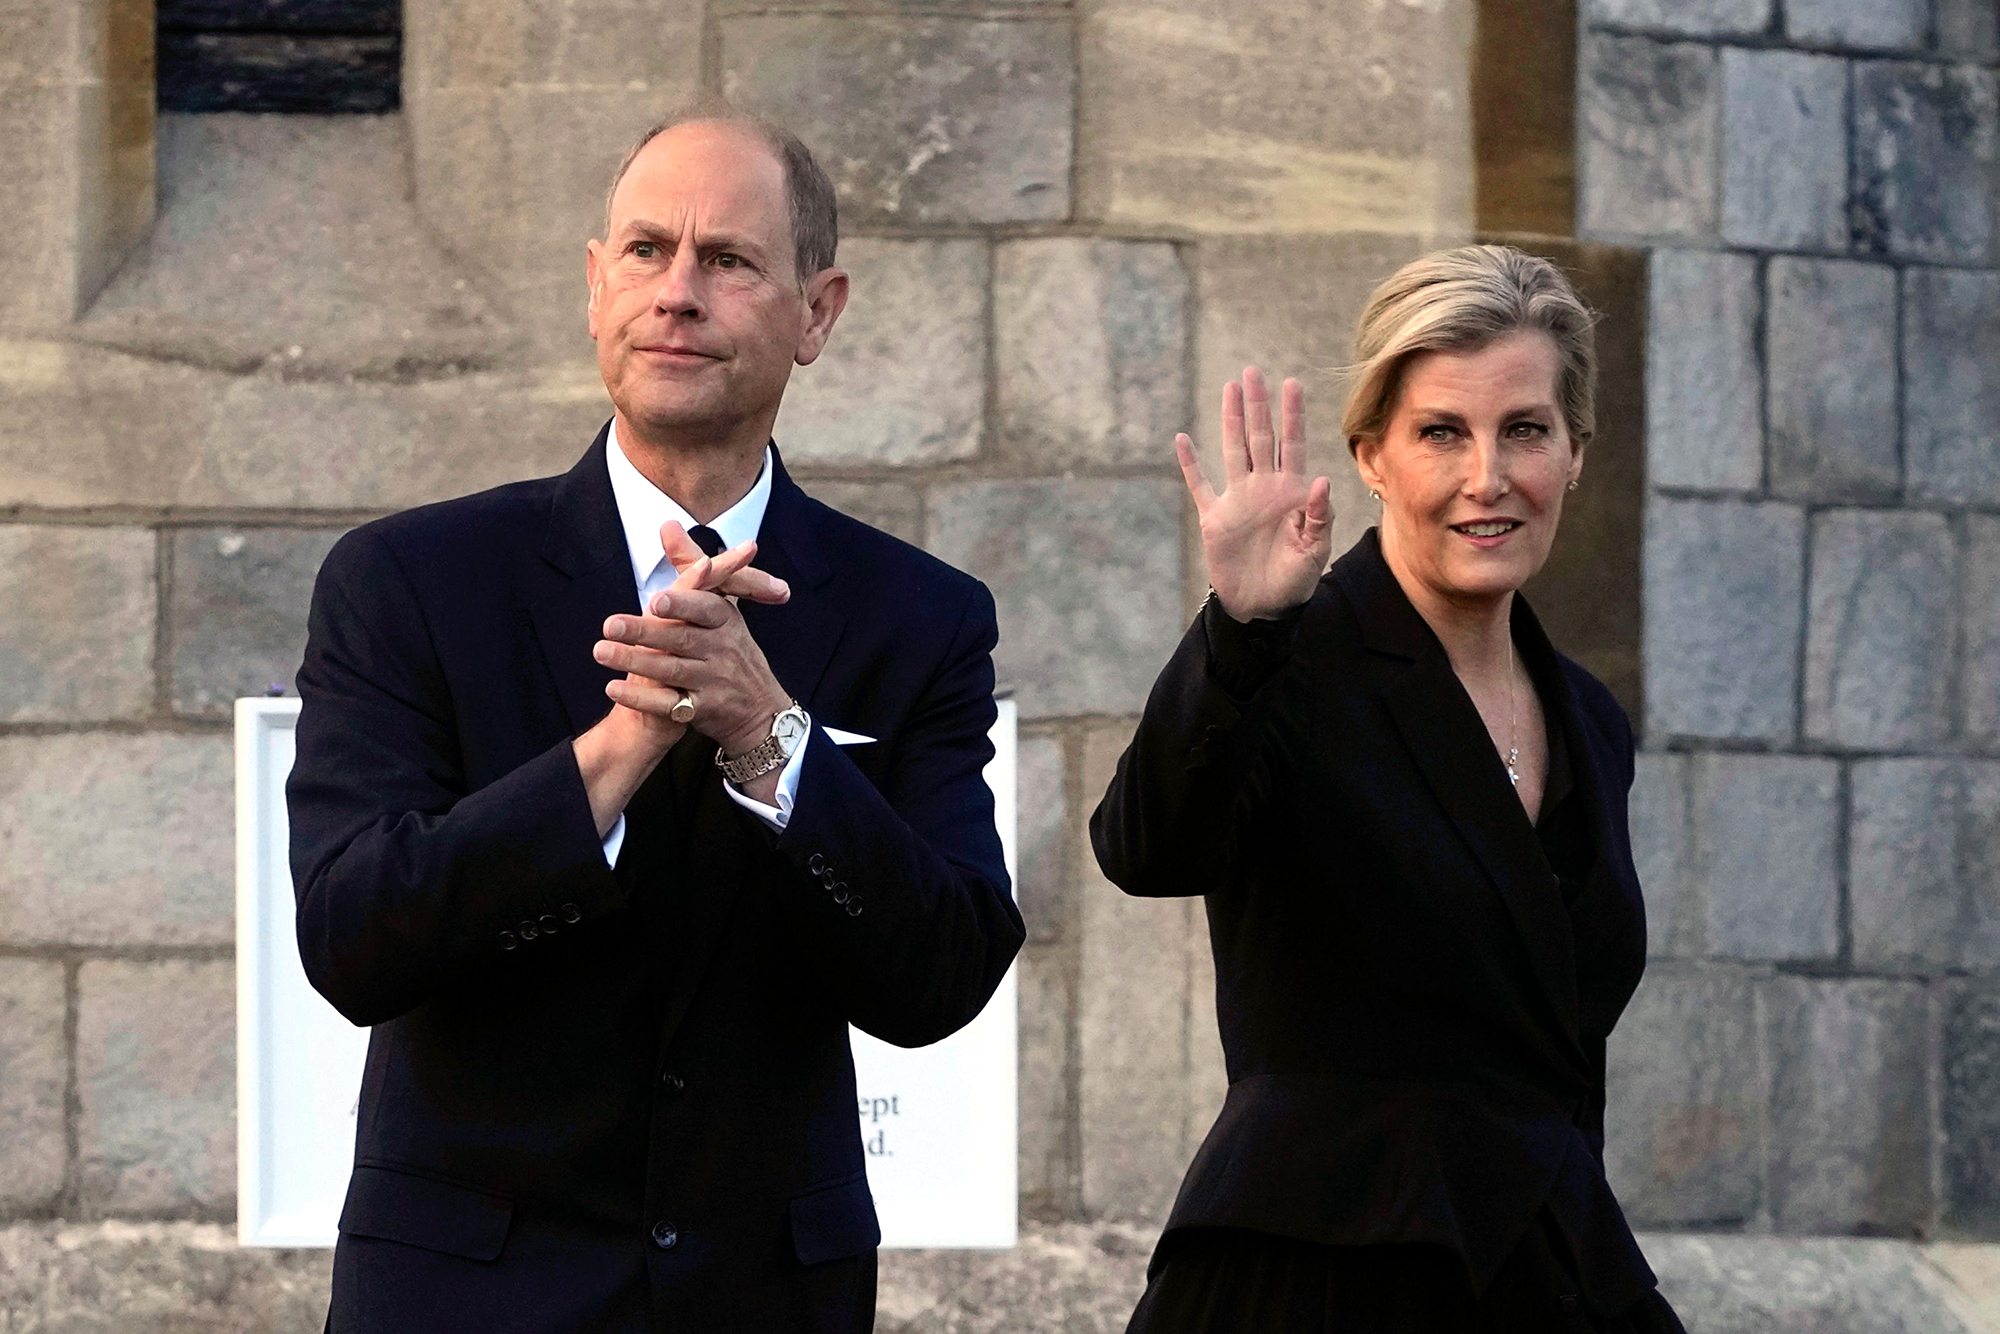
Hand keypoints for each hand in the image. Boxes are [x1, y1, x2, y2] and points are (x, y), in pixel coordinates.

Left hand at [573, 535, 789, 835]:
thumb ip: (691, 568)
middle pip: (681, 639)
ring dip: (634, 662)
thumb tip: (667, 523)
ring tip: (600, 651)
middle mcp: (722, 651)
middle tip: (609, 624)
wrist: (760, 712)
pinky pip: (669, 706)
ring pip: (671, 670)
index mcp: (726, 622)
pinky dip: (640, 697)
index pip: (705, 609)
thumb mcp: (721, 608)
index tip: (656, 601)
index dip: (682, 605)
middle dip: (645, 632)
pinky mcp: (704, 711)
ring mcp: (715, 682)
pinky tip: (612, 687)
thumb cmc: (731, 652)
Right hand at [1177, 367, 1332, 620]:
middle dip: (1258, 405)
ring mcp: (1238, 500)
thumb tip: (1321, 480)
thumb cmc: (1296, 581)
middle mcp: (1264, 488)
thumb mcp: (1314, 551)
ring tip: (1230, 389)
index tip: (1292, 384)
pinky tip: (1182, 440)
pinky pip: (1200, 485)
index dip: (1292, 415)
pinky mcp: (1215, 518)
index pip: (1293, 444)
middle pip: (1260, 437)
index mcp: (1291, 492)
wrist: (1263, 608)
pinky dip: (1190, 464)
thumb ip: (1318, 516)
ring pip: (1233, 450)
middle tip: (1253, 372)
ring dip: (1231, 420)